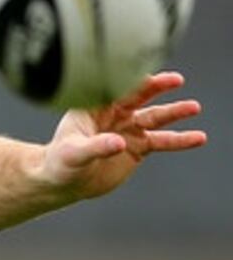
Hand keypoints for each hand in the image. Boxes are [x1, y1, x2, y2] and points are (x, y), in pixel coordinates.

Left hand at [39, 71, 207, 200]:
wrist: (65, 182)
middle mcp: (114, 114)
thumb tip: (119, 142)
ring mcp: (127, 129)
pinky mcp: (137, 147)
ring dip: (174, 113)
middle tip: (176, 79)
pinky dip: (180, 140)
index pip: (114, 90)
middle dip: (157, 87)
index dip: (130, 82)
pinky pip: (162, 141)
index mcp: (93, 107)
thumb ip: (95, 147)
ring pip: (155, 118)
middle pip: (139, 97)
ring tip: (194, 107)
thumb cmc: (60, 161)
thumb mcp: (73, 153)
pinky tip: (198, 138)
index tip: (147, 77)